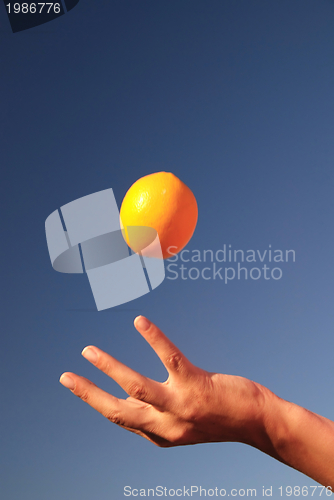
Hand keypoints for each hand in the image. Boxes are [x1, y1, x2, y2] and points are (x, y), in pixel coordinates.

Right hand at [59, 316, 266, 447]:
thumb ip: (158, 414)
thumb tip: (133, 397)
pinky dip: (152, 339)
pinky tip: (139, 322)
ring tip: (88, 351)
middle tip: (65, 377)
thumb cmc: (218, 416)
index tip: (77, 387)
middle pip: (116, 411)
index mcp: (160, 434)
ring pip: (134, 387)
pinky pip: (168, 358)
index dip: (95, 402)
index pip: (119, 419)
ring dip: (108, 368)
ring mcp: (179, 406)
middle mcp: (165, 426)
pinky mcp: (195, 385)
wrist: (256, 421)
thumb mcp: (183, 423)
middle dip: (88, 394)